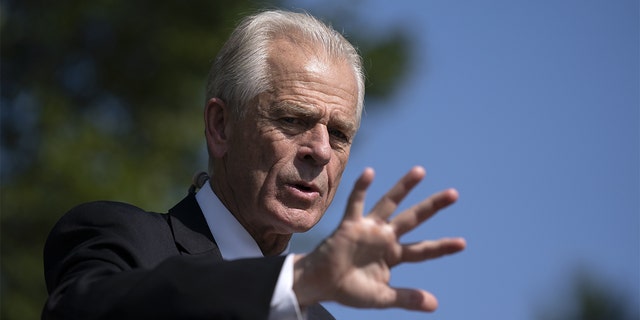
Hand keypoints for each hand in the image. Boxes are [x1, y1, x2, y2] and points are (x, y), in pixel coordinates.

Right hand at [293, 166, 465, 310]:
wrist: (322, 285)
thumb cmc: (350, 289)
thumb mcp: (382, 297)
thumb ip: (406, 298)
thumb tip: (435, 305)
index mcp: (394, 254)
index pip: (423, 249)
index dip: (441, 247)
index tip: (462, 243)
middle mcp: (384, 237)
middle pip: (413, 219)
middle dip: (432, 207)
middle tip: (454, 194)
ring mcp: (368, 228)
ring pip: (390, 203)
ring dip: (404, 187)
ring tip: (421, 171)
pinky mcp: (350, 225)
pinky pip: (356, 203)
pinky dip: (361, 188)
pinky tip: (370, 172)